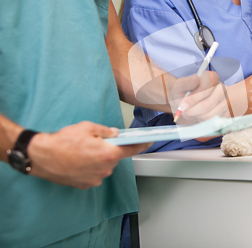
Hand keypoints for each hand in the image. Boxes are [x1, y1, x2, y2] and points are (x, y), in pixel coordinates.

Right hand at [27, 121, 151, 188]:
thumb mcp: (87, 127)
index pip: (132, 149)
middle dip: (109, 150)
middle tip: (95, 142)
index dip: (142, 144)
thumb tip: (115, 134)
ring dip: (98, 159)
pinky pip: (94, 174)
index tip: (149, 141)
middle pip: (115, 157)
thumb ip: (105, 131)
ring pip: (104, 166)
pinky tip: (78, 160)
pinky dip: (90, 167)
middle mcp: (105, 169)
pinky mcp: (85, 184)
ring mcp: (95, 178)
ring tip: (82, 152)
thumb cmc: (62, 141)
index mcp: (108, 154)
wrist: (41, 156)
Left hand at [168, 71, 229, 122]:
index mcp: (212, 77)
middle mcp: (222, 88)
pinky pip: (214, 120)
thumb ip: (186, 82)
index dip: (193, 98)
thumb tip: (196, 79)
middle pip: (208, 104)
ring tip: (190, 112)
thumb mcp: (180, 85)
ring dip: (197, 116)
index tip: (182, 105)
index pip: (205, 88)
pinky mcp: (226, 112)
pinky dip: (203, 120)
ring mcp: (225, 101)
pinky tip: (197, 115)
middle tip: (184, 111)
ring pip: (211, 114)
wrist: (188, 101)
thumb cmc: (184, 92)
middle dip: (193, 110)